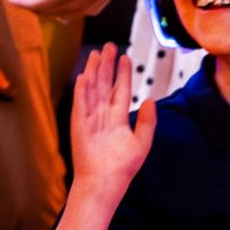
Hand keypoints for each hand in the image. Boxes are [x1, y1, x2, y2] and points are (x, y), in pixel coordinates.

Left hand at [10, 0, 140, 18]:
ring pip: (56, 14)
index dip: (22, 3)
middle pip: (45, 12)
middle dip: (28, 3)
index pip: (38, 5)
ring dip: (43, 5)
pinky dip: (56, 6)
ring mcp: (85, 10)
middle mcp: (76, 6)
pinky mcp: (92, 9)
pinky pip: (68, 13)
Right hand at [66, 45, 157, 199]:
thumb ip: (148, 120)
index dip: (123, 73)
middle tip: (109, 46)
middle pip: (104, 84)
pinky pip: (80, 104)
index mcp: (118, 118)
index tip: (126, 57)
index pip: (121, 90)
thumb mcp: (142, 142)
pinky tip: (84, 76)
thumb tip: (150, 99)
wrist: (105, 183)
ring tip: (97, 53)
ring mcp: (90, 119)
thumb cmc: (122, 168)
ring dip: (94, 72)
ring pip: (92, 89)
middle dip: (107, 65)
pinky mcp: (79, 126)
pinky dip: (82, 90)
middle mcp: (103, 115)